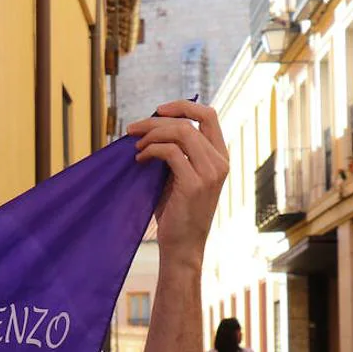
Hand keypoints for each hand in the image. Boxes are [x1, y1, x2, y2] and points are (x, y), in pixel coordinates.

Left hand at [127, 101, 228, 269]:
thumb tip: (150, 126)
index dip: (183, 106)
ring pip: (181, 132)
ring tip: (136, 146)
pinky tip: (140, 159)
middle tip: (133, 129)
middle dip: (157, 120)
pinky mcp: (194, 183)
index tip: (158, 110)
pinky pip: (170, 152)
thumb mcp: (179, 175)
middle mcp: (220, 161)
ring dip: (152, 134)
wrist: (182, 245)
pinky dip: (150, 150)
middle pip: (189, 121)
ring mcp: (210, 172)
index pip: (209, 115)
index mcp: (220, 156)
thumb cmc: (176, 211)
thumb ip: (175, 151)